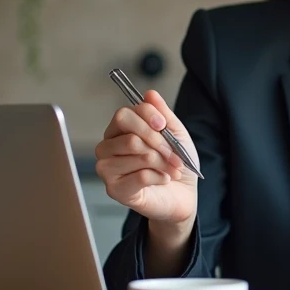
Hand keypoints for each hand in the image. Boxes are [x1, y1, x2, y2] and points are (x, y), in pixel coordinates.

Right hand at [94, 90, 198, 233]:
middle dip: (158, 143)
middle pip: (129, 135)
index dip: (147, 117)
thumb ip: (162, 113)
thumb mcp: (175, 133)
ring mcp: (107, 169)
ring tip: (172, 169)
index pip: (123, 115)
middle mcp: (107, 148)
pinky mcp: (114, 189)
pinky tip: (163, 179)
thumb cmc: (175, 163)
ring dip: (162, 161)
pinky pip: (139, 175)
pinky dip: (159, 176)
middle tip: (174, 154)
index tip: (164, 125)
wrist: (181, 195)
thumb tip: (150, 93)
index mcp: (119, 131)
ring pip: (135, 153)